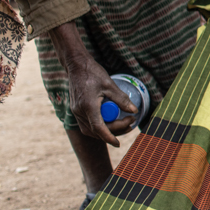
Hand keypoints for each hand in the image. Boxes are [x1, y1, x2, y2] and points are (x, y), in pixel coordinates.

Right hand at [48, 21, 136, 145]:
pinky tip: (110, 123)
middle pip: (96, 131)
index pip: (99, 128)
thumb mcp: (110, 85)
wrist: (76, 65)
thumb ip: (122, 99)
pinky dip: (98, 127)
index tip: (118, 143)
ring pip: (90, 130)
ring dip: (105, 131)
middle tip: (130, 124)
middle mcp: (80, 111)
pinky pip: (86, 124)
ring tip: (123, 125)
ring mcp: (76, 111)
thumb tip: (134, 111)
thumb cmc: (93, 73)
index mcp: (88, 106)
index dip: (109, 138)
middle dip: (113, 132)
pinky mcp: (76, 110)